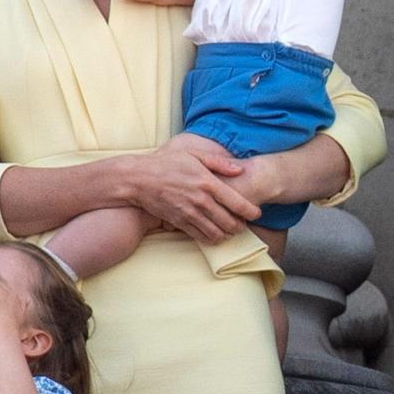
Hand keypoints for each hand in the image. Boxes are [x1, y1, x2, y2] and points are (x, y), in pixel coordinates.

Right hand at [126, 146, 259, 242]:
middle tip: (241, 223)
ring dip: (226, 234)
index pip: (238, 203)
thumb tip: (240, 170)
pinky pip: (201, 237)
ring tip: (228, 229)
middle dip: (240, 226)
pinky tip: (212, 233)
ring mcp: (189, 213)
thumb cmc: (165, 163)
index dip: (251, 212)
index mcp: (207, 182)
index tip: (255, 213)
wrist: (137, 178)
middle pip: (231, 223)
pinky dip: (210, 238)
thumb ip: (218, 162)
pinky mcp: (179, 222)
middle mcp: (201, 200)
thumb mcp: (192, 154)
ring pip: (218, 233)